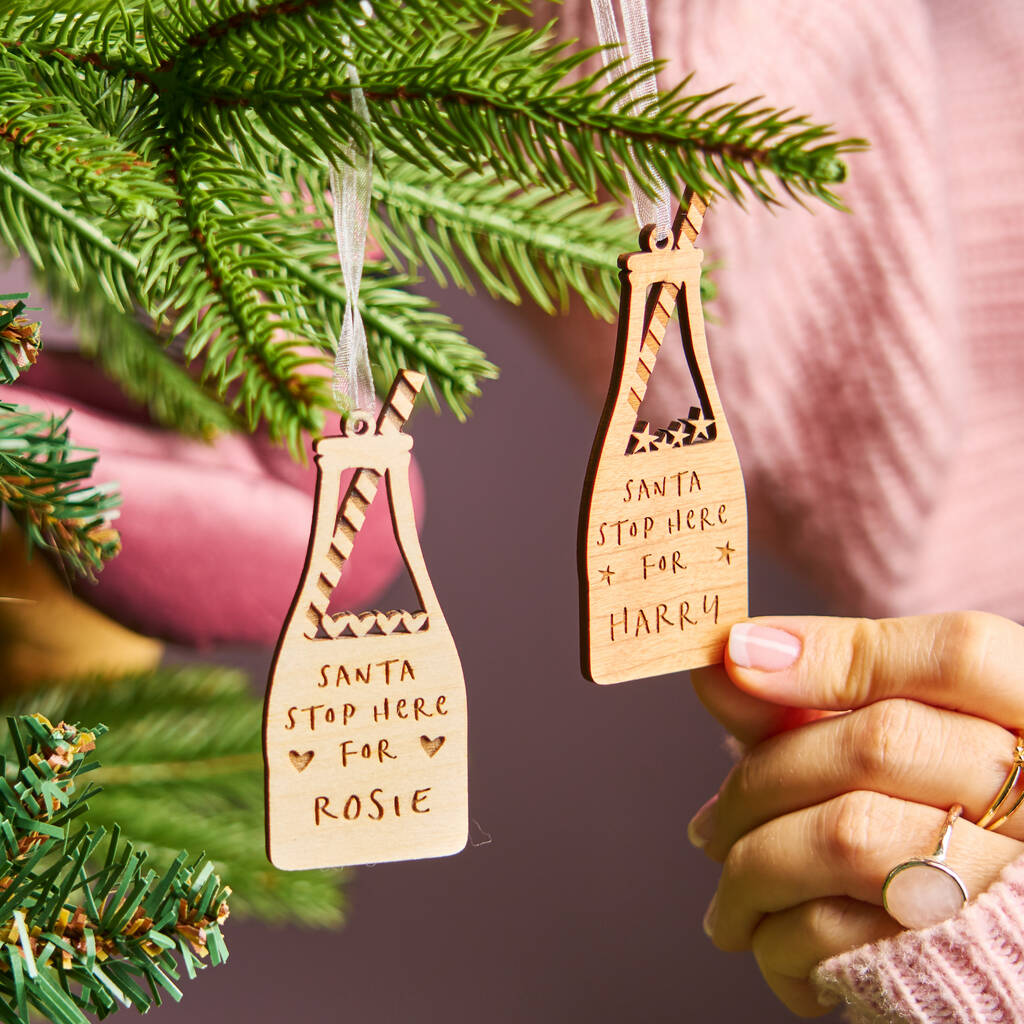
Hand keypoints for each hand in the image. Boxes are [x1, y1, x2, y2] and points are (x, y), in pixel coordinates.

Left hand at [688, 612, 1023, 1016]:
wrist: (995, 949)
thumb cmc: (938, 829)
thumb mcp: (898, 750)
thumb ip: (819, 702)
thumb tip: (719, 661)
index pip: (960, 654)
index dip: (836, 650)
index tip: (733, 654)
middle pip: (880, 742)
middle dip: (761, 779)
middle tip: (707, 826)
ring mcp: (1019, 871)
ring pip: (851, 835)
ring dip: (754, 866)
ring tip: (727, 897)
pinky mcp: (975, 954)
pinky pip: (850, 933)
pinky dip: (783, 939)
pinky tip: (768, 940)